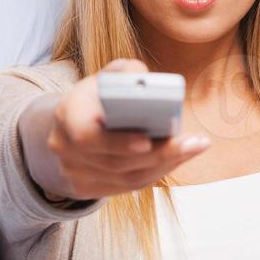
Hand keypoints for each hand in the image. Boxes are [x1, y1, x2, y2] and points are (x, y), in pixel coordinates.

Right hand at [30, 59, 208, 200]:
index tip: (148, 141)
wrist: (70, 124)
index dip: (117, 142)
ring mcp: (74, 172)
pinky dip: (157, 172)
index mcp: (67, 115)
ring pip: (126, 179)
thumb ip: (128, 72)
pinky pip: (128, 187)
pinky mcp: (86, 188)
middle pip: (116, 163)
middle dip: (158, 154)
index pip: (87, 136)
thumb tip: (147, 80)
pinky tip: (178, 158)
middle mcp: (65, 148)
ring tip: (194, 147)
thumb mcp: (108, 76)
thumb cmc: (97, 96)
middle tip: (193, 143)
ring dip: (165, 164)